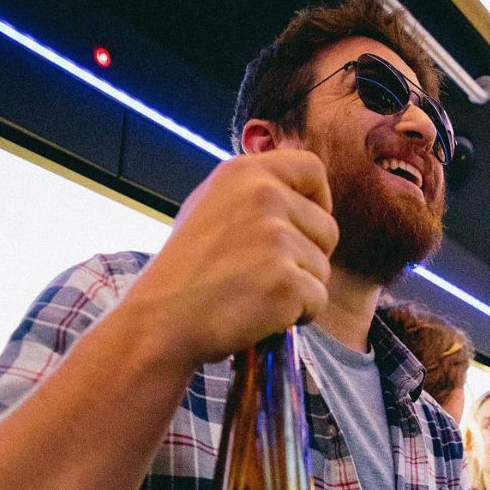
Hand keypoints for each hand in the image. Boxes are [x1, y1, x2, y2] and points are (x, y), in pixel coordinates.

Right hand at [125, 150, 338, 368]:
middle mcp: (264, 197)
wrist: (162, 320)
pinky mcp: (287, 281)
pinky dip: (298, 315)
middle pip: (327, 228)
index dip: (318, 201)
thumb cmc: (185, 272)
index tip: (305, 228)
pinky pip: (318, 299)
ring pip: (323, 268)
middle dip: (309, 257)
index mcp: (244, 173)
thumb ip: (252, 196)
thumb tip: (297, 199)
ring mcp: (277, 239)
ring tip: (256, 295)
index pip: (312, 169)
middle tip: (269, 276)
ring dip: (300, 288)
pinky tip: (263, 314)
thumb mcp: (209, 207)